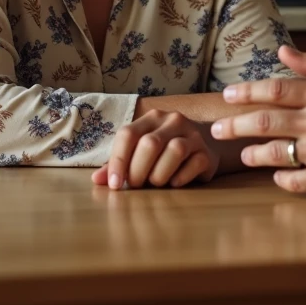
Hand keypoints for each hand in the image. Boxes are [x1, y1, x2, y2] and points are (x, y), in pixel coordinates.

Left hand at [91, 109, 218, 189]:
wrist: (205, 146)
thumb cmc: (164, 152)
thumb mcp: (140, 153)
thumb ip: (119, 164)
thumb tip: (97, 180)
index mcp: (151, 118)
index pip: (128, 134)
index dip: (118, 161)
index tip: (114, 185)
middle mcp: (173, 121)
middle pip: (150, 143)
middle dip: (138, 171)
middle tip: (136, 186)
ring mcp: (193, 135)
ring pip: (174, 151)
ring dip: (160, 175)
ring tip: (156, 184)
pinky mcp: (208, 152)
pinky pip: (194, 164)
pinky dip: (180, 178)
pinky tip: (174, 183)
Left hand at [210, 46, 305, 198]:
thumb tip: (282, 51)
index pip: (275, 90)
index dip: (246, 93)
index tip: (227, 96)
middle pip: (265, 122)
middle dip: (235, 125)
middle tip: (217, 128)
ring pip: (273, 154)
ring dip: (252, 153)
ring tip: (242, 153)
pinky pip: (292, 181)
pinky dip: (279, 177)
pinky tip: (275, 173)